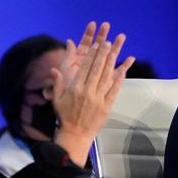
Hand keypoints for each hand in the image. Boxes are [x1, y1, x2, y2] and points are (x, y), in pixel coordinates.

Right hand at [50, 28, 134, 165]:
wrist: (75, 134)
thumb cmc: (65, 115)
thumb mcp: (57, 99)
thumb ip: (57, 83)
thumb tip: (54, 69)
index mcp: (75, 89)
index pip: (85, 68)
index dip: (91, 56)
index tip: (96, 46)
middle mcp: (88, 92)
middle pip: (97, 70)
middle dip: (102, 55)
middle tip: (107, 43)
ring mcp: (99, 99)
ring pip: (106, 78)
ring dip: (111, 63)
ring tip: (114, 51)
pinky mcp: (107, 106)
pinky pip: (114, 90)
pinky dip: (119, 80)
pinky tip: (123, 69)